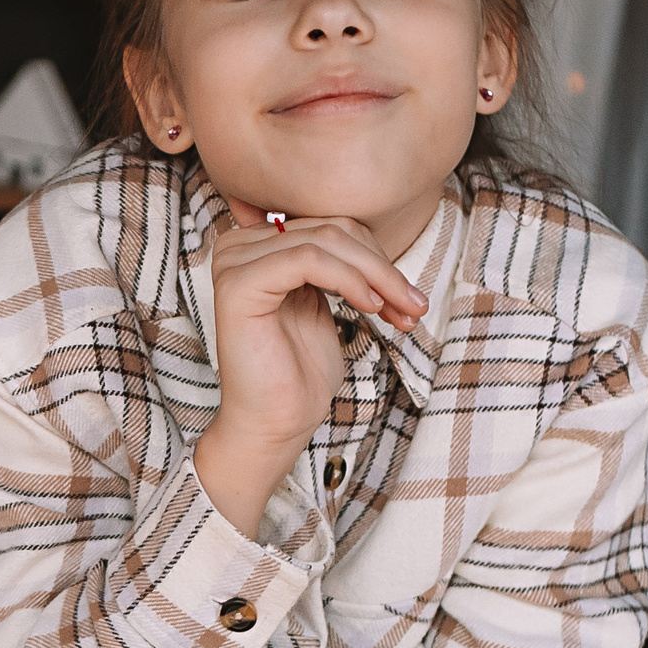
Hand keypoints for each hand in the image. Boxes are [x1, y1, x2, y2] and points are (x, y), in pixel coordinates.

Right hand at [192, 199, 425, 533]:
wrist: (276, 422)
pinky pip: (309, 261)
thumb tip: (368, 235)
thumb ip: (332, 264)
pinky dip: (350, 281)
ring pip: (325, 242)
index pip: (328, 225)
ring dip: (377, 275)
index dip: (375, 255)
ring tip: (403, 309)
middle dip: (382, 267)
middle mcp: (236, 246)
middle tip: (414, 304)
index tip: (409, 296)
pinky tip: (372, 308)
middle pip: (329, 229)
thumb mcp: (323, 303)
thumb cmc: (299, 372)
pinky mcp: (239, 285)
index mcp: (254, 247)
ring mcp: (233, 263)